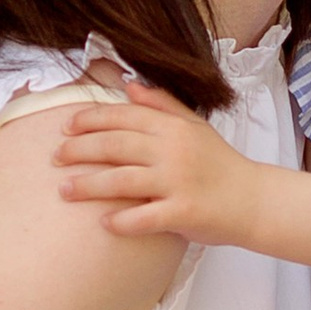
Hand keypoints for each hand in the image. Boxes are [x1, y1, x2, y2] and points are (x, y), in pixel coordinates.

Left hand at [52, 79, 263, 243]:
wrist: (254, 199)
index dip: (90, 120)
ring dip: (89, 185)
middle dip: (79, 150)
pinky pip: (145, 217)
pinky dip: (122, 221)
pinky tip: (103, 223)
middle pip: (115, 146)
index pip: (123, 116)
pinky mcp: (184, 212)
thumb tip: (129, 86)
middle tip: (55, 158)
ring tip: (64, 191)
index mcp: (173, 127)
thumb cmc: (220, 164)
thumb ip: (162, 104)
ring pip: (122, 180)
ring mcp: (178, 182)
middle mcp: (173, 150)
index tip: (65, 127)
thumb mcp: (195, 126)